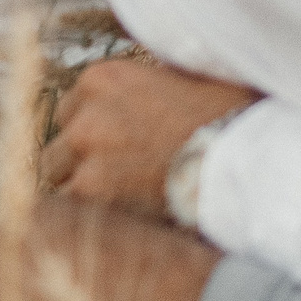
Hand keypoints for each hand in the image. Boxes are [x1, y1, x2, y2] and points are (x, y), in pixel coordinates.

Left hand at [39, 58, 259, 215]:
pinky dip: (87, 215)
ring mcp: (83, 148)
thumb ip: (149, 83)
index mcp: (102, 78)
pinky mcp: (89, 188)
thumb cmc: (229, 122)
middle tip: (113, 182)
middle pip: (61, 143)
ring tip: (116, 205)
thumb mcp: (186, 80)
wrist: (243, 161)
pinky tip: (115, 221)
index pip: (72, 109)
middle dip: (81, 162)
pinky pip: (68, 206)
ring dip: (81, 189)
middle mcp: (85, 110)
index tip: (112, 151)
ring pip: (58, 174)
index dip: (92, 134)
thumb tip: (148, 90)